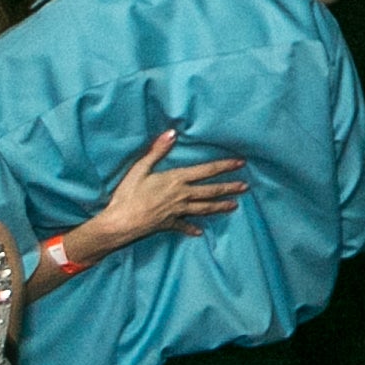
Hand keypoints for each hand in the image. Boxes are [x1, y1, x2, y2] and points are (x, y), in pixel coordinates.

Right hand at [79, 129, 248, 259]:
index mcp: (177, 179)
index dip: (225, 166)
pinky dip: (191, 228)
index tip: (240, 163)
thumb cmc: (128, 194)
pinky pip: (183, 226)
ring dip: (220, 206)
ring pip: (204, 208)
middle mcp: (182, 195)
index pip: (207, 171)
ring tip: (234, 206)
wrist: (119, 223)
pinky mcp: (168, 224)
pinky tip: (199, 232)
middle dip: (229, 188)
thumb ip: (157, 151)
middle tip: (245, 187)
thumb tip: (171, 132)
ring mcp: (177, 211)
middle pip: (211, 191)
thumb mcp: (140, 168)